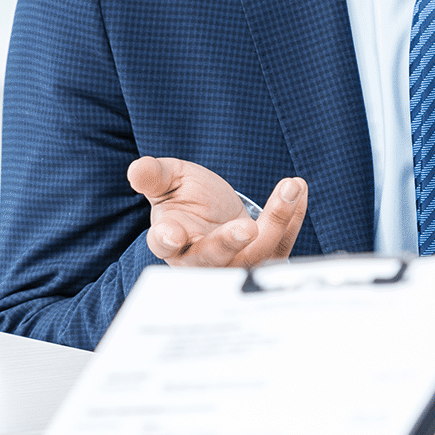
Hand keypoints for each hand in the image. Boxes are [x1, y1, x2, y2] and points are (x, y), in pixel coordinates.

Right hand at [129, 157, 306, 267]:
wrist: (212, 216)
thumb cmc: (185, 200)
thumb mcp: (168, 182)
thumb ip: (153, 176)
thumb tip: (136, 169)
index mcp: (172, 242)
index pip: (165, 244)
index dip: (167, 240)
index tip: (170, 235)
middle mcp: (202, 261)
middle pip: (214, 257)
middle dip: (230, 243)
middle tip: (246, 228)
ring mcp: (236, 265)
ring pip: (258, 251)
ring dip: (277, 219)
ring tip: (290, 186)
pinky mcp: (264, 260)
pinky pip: (282, 245)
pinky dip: (293, 218)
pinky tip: (298, 190)